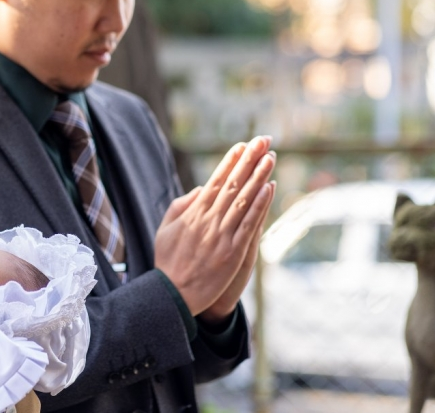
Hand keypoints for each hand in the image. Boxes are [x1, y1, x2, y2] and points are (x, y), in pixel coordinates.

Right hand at [154, 136, 275, 316]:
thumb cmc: (168, 262)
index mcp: (192, 213)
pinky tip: (268, 188)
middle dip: (249, 160)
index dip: (230, 162)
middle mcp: (208, 220)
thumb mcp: (165, 229)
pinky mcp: (233, 252)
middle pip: (232, 184)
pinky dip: (259, 205)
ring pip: (243, 199)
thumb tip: (200, 189)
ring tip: (270, 157)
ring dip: (258, 176)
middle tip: (263, 140)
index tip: (242, 145)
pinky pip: (249, 224)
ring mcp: (222, 235)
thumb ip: (181, 206)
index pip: (215, 181)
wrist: (173, 295)